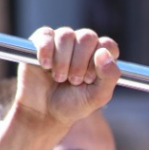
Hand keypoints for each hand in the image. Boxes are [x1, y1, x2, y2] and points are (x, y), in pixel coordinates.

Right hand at [0, 26, 120, 149]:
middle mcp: (81, 48)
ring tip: (60, 79)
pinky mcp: (39, 43)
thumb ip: (109, 77)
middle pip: (89, 37)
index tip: (94, 77)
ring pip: (68, 35)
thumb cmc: (73, 107)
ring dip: (66, 61)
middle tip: (75, 81)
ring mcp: (60, 44)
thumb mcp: (97, 98)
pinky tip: (47, 67)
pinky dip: (48, 51)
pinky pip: (46, 34)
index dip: (103, 59)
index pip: (109, 45)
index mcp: (98, 58)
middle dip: (83, 62)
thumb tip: (107, 55)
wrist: (44, 115)